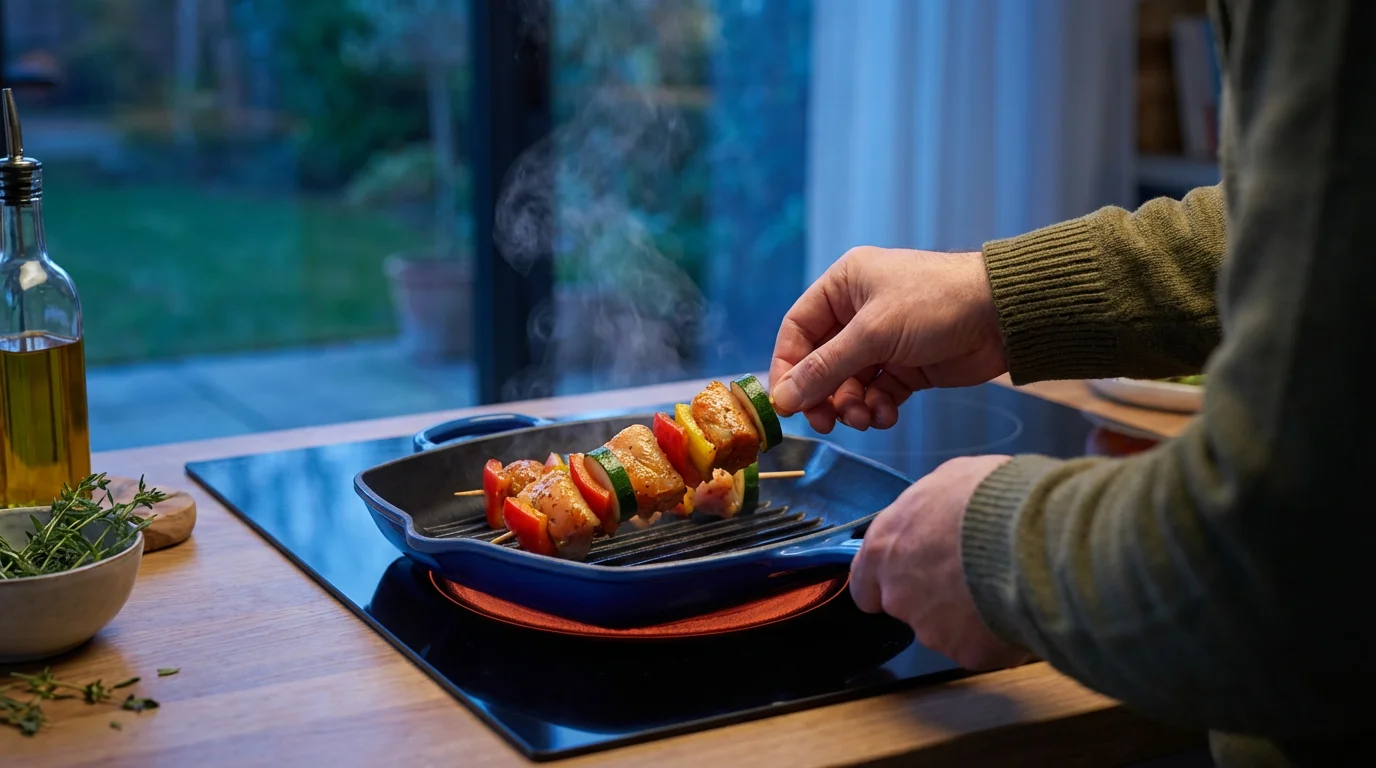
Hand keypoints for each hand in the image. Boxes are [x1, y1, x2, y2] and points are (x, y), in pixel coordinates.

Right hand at [769, 247, 1005, 433]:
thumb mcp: (873, 334)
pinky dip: (877, 408)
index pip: (797, 330)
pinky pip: (877, 394)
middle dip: (823, 395)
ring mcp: (883, 341)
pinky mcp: (906, 367)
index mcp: (843, 286)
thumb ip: (825, 368)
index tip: (787, 404)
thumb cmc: (936, 304)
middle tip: (825, 423)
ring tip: (866, 418)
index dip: (787, 368)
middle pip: (820, 363)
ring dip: (851, 407)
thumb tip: (783, 399)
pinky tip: (888, 414)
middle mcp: (858, 311)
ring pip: (848, 384)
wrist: (1004, 317)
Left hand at [850, 455, 1031, 670]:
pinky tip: (1018, 607)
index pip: (865, 585)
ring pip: (947, 629)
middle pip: (909, 607)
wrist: (1031, 536)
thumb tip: (938, 518)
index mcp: (884, 550)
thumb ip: (929, 512)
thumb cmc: (987, 498)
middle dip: (935, 597)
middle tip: (972, 574)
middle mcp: (898, 595)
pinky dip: (997, 633)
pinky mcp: (967, 652)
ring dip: (968, 615)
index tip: (908, 579)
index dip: (886, 584)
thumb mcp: (948, 481)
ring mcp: (931, 629)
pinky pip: (983, 646)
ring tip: (1003, 585)